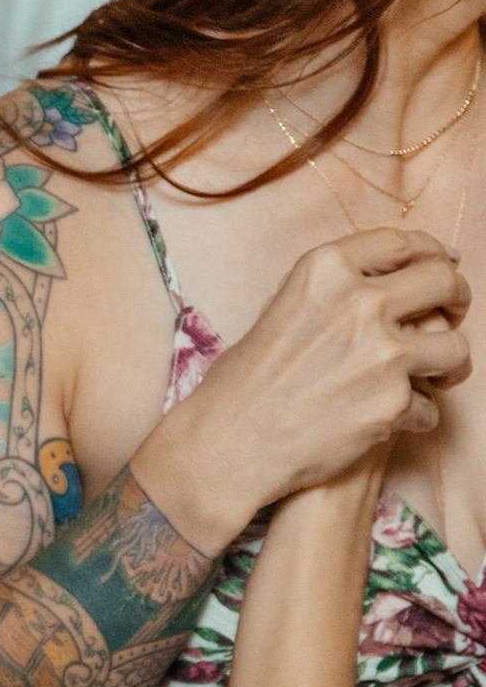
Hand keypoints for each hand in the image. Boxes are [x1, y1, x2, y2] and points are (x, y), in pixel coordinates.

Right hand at [138, 223, 471, 552]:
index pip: (401, 243)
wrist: (229, 443)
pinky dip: (414, 416)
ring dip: (451, 363)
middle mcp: (359, 302)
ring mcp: (381, 353)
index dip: (430, 251)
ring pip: (455, 347)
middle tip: (453, 313)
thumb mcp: (279, 309)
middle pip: (443, 282)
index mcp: (325, 270)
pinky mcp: (392, 403)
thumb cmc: (243, 384)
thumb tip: (386, 277)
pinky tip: (393, 420)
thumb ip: (332, 290)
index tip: (443, 263)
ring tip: (441, 374)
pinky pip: (430, 405)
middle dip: (456, 297)